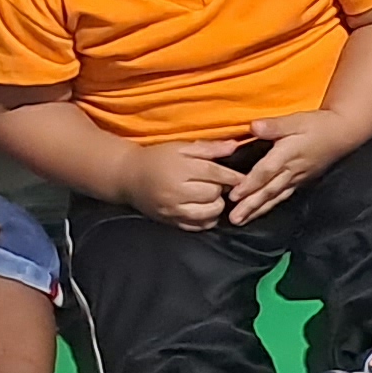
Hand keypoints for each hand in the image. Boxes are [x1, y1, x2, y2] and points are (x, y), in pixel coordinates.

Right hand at [123, 140, 247, 231]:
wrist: (129, 178)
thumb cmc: (158, 158)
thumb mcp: (181, 147)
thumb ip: (209, 148)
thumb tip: (235, 146)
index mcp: (180, 169)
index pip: (214, 174)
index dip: (231, 176)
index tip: (243, 178)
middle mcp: (176, 192)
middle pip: (213, 194)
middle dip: (221, 189)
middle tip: (219, 184)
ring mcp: (173, 210)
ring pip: (208, 213)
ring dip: (216, 205)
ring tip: (212, 197)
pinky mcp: (170, 222)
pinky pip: (197, 226)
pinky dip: (207, 219)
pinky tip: (205, 209)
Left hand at [227, 110, 367, 223]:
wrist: (343, 134)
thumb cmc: (318, 125)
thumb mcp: (296, 120)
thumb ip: (274, 125)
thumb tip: (254, 126)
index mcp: (287, 154)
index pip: (266, 171)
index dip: (249, 184)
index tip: (233, 196)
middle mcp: (291, 170)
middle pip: (268, 190)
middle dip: (250, 205)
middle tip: (234, 219)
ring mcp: (297, 178)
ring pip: (275, 197)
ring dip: (257, 210)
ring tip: (242, 221)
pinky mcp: (301, 181)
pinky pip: (283, 196)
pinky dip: (270, 206)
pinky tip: (260, 213)